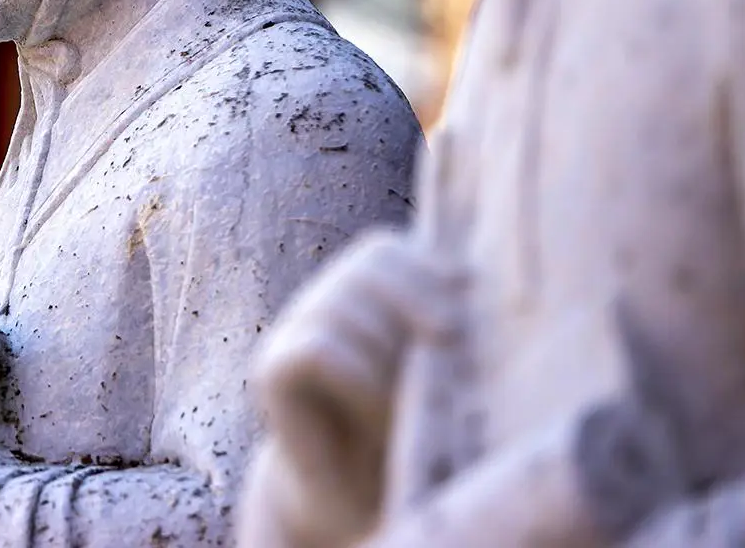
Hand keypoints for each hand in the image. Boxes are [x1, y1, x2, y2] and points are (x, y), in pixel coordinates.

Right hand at [250, 230, 462, 509]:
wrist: (354, 496)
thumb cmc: (404, 429)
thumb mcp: (429, 369)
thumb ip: (438, 324)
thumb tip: (473, 281)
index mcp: (356, 291)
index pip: (383, 247)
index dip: (425, 266)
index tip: (469, 297)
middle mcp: (317, 300)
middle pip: (362, 265)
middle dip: (413, 297)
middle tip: (450, 338)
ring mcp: (288, 331)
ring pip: (340, 305)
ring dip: (389, 349)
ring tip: (411, 394)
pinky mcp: (271, 371)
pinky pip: (317, 348)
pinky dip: (358, 374)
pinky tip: (378, 406)